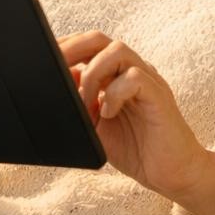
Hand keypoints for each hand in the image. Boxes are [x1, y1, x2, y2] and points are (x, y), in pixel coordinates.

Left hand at [58, 31, 214, 214]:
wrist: (173, 175)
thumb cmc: (136, 149)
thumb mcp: (95, 126)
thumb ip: (79, 104)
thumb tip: (55, 85)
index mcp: (115, 74)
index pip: (87, 46)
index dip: (64, 47)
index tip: (41, 57)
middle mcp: (132, 71)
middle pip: (100, 39)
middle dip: (72, 49)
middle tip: (54, 69)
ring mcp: (147, 81)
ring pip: (118, 50)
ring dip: (93, 74)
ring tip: (86, 102)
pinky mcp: (159, 96)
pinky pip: (135, 78)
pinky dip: (114, 93)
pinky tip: (107, 114)